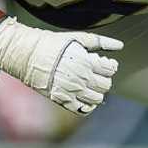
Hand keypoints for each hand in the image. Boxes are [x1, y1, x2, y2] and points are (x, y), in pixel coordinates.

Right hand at [0, 17, 121, 114]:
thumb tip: (120, 45)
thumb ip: (100, 42)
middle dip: (104, 79)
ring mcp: (72, 91)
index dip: (109, 66)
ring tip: (88, 84)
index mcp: (85, 61)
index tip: (103, 63)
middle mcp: (81, 78)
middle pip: (106, 85)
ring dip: (97, 92)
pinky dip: (88, 104)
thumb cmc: (51, 44)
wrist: (26, 55)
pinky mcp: (62, 100)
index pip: (110, 70)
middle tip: (95, 73)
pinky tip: (83, 95)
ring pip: (97, 99)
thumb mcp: (77, 39)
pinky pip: (84, 109)